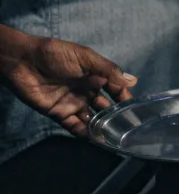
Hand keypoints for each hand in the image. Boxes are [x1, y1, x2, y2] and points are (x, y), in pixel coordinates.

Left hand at [0, 30, 136, 134]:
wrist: (24, 62)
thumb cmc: (56, 55)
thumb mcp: (86, 58)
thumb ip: (109, 70)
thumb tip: (133, 81)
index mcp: (95, 76)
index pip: (115, 89)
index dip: (125, 98)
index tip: (137, 110)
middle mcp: (87, 91)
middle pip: (106, 107)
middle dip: (116, 116)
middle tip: (128, 128)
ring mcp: (73, 103)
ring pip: (92, 118)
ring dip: (102, 127)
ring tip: (114, 136)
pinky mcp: (59, 113)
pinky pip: (74, 126)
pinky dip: (84, 133)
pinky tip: (94, 138)